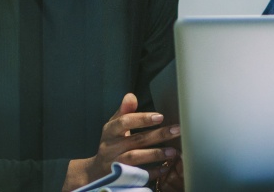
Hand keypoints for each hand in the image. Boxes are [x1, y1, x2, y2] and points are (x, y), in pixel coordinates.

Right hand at [65, 93, 182, 191]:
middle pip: (136, 140)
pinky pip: (138, 175)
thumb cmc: (111, 144)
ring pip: (135, 158)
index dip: (142, 119)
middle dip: (158, 135)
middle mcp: (111, 147)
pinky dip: (152, 172)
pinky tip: (166, 167)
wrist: (96, 171)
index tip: (160, 117)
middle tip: (177, 130)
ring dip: (155, 154)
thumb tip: (131, 96)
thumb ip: (124, 112)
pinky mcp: (121, 177)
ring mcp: (115, 163)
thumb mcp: (113, 127)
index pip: (124, 122)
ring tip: (173, 151)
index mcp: (110, 131)